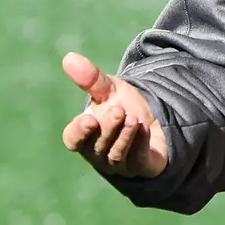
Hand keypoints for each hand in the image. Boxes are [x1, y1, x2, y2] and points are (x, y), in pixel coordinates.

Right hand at [60, 52, 168, 177]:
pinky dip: (139, 145)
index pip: (73, 140)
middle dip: (108, 128)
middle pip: (97, 146)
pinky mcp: (141, 166)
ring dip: (124, 137)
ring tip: (132, 118)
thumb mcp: (109, 90)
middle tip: (119, 110)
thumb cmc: (123, 105)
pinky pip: (137, 160)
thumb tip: (69, 58)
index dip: (79, 132)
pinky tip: (144, 129)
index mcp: (85, 135)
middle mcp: (98, 153)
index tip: (89, 118)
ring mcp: (119, 163)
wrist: (155, 117)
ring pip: (116, 155)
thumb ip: (90, 78)